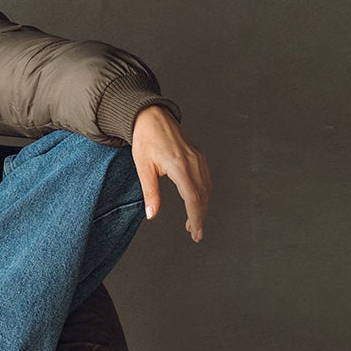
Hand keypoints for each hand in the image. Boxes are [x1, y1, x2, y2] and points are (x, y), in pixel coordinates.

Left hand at [132, 104, 209, 241]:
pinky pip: (206, 179)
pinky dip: (203, 194)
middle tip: (195, 233)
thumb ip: (150, 192)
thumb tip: (151, 214)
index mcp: (179, 165)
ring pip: (207, 188)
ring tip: (193, 223)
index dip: (196, 218)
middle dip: (200, 217)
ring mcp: (198, 158)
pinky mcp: (199, 156)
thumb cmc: (145, 139)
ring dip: (202, 207)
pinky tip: (196, 202)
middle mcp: (193, 161)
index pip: (193, 198)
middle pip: (203, 196)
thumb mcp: (143, 167)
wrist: (152, 117)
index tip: (196, 232)